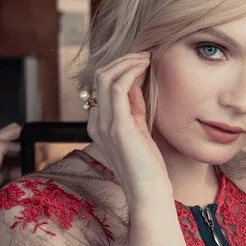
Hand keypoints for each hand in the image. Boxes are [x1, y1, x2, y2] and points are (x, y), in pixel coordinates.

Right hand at [85, 52, 171, 201]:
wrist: (148, 191)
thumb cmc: (147, 165)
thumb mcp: (139, 129)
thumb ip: (134, 107)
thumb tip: (134, 84)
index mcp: (99, 124)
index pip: (100, 86)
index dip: (119, 69)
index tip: (140, 61)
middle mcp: (96, 123)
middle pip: (99, 77)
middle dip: (122, 60)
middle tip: (143, 54)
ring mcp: (104, 124)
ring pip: (105, 78)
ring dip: (126, 62)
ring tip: (145, 57)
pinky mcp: (118, 126)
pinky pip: (117, 88)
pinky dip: (130, 71)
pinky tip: (144, 66)